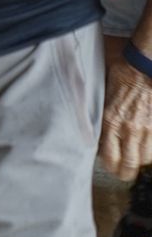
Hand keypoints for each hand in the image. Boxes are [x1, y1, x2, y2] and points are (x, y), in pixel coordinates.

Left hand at [102, 60, 151, 178]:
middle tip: (122, 172)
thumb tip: (90, 124)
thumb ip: (98, 111)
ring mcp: (147, 129)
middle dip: (124, 172)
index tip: (107, 165)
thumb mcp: (101, 91)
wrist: (144, 64)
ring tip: (133, 159)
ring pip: (144, 160)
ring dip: (138, 161)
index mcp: (110, 121)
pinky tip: (145, 147)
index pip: (108, 157)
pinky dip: (150, 151)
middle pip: (128, 165)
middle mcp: (129, 129)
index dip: (108, 166)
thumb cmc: (121, 72)